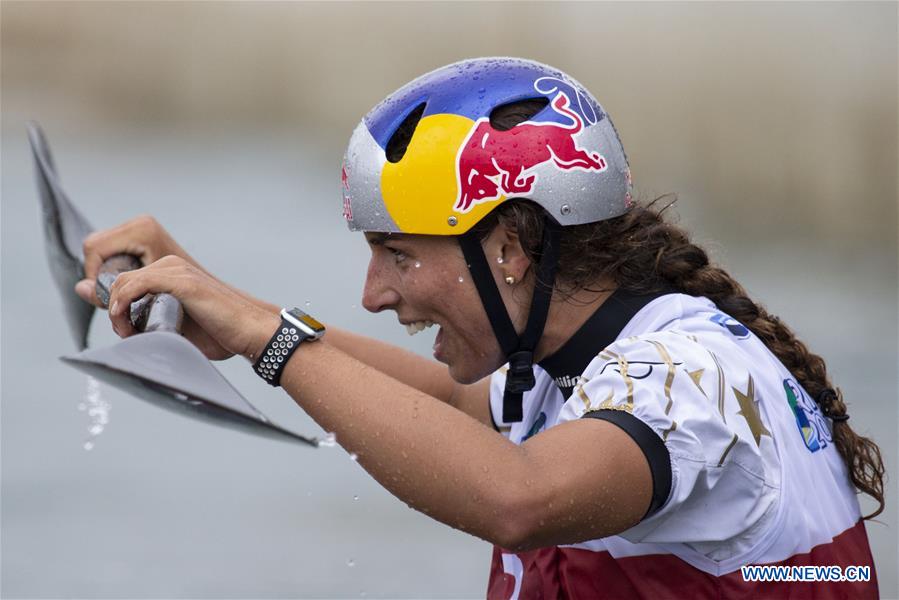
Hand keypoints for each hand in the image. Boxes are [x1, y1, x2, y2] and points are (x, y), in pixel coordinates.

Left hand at [106, 255, 278, 361]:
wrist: (250, 332)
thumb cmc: (219, 334)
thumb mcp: (177, 326)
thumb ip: (149, 321)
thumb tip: (122, 330)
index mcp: (171, 272)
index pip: (126, 280)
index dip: (117, 305)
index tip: (125, 330)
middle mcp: (172, 265)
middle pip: (120, 279)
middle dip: (114, 308)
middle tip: (126, 334)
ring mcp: (177, 270)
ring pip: (124, 281)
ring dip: (117, 310)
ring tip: (129, 333)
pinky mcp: (182, 282)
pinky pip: (136, 285)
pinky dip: (123, 305)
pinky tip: (128, 323)